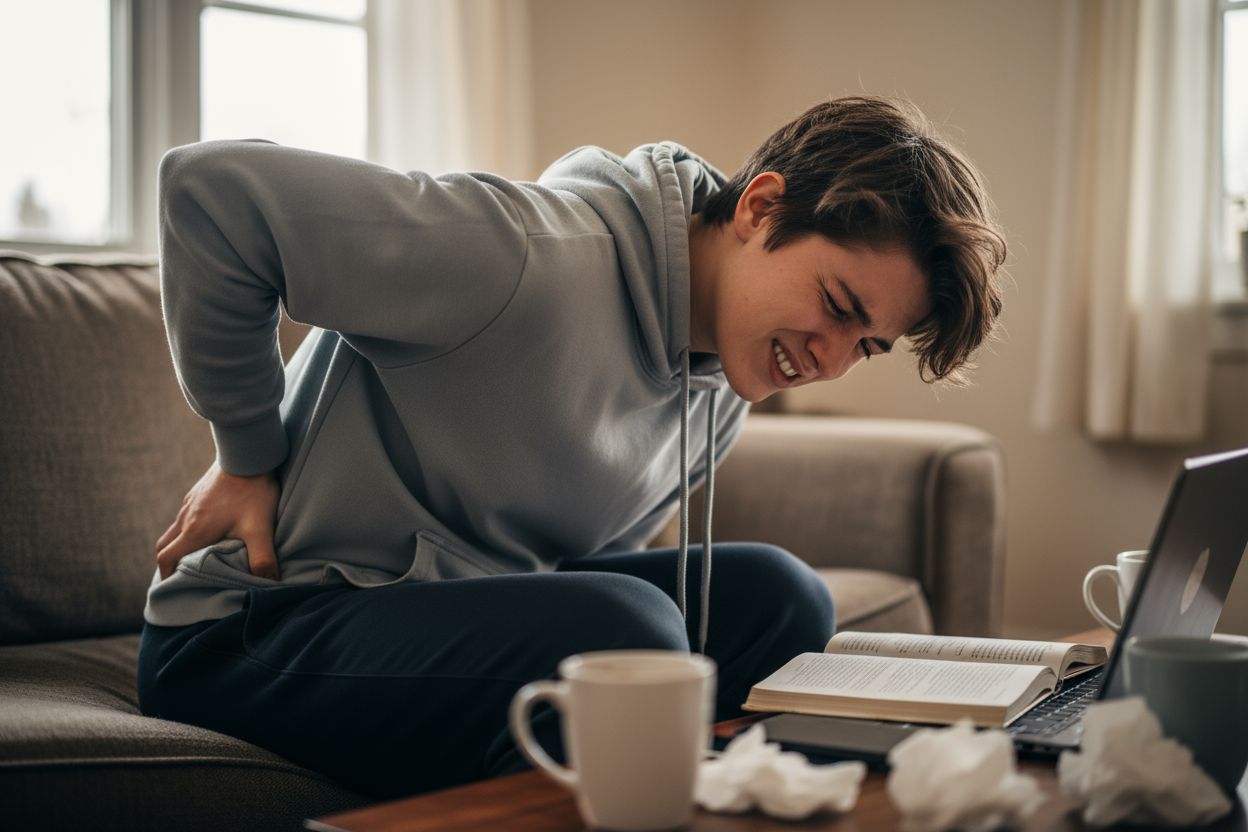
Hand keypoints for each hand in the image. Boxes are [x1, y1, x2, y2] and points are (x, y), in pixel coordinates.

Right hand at [156, 462, 280, 580]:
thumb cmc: (253, 492)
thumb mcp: (260, 529)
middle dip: (170, 562)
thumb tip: (270, 584)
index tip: (174, 587)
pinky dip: (188, 528)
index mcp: (194, 530)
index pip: (166, 557)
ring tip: (197, 556)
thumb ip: (263, 559)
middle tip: (183, 576)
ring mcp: (190, 503)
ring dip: (180, 544)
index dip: (166, 576)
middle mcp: (186, 517)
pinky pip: (185, 515)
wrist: (249, 453)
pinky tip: (209, 530)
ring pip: (175, 529)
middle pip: (165, 545)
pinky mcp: (198, 492)